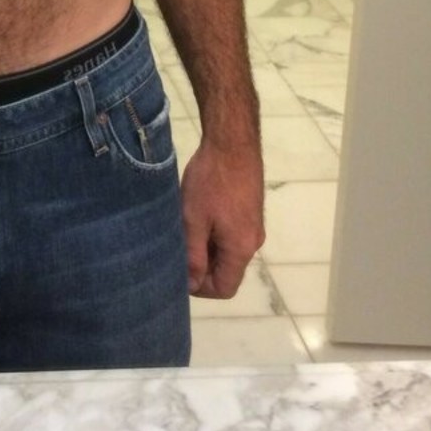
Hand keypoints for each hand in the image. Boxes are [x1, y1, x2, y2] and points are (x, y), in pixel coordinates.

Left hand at [180, 138, 264, 297]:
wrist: (232, 142)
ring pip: (227, 251)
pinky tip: (196, 214)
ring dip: (205, 246)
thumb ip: (193, 255)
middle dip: (201, 266)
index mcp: (241, 248)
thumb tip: (191, 285)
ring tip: (184, 228)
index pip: (225, 288)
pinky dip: (213, 232)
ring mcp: (253, 224)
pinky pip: (231, 234)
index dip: (200, 288)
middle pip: (227, 270)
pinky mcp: (250, 209)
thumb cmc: (210, 181)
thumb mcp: (193, 219)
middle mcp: (253, 241)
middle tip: (176, 247)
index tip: (179, 271)